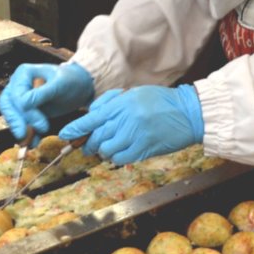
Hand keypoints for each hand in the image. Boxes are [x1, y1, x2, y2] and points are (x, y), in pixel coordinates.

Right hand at [0, 62, 94, 139]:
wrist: (80, 86)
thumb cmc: (71, 79)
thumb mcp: (59, 84)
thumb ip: (41, 93)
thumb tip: (24, 103)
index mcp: (23, 74)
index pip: (16, 95)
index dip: (26, 112)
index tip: (41, 123)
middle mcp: (18, 85)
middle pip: (8, 106)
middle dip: (16, 122)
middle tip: (24, 135)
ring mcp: (21, 99)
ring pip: (13, 116)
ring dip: (20, 130)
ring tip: (30, 142)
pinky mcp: (28, 111)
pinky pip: (23, 124)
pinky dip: (28, 134)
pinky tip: (34, 142)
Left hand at [58, 85, 203, 164]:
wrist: (189, 113)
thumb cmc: (162, 101)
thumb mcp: (135, 94)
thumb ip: (112, 103)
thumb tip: (92, 115)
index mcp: (122, 103)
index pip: (91, 118)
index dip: (75, 129)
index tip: (65, 135)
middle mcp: (125, 119)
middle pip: (96, 136)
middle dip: (88, 143)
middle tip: (87, 145)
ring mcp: (134, 135)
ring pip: (105, 150)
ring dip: (103, 150)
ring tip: (109, 146)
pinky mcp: (143, 149)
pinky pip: (119, 159)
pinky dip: (115, 158)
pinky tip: (120, 152)